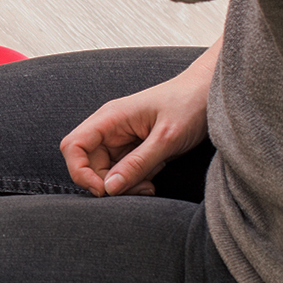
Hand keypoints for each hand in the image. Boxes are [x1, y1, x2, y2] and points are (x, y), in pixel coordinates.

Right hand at [59, 51, 214, 195]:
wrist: (209, 93)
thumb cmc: (189, 104)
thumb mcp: (166, 138)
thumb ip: (137, 164)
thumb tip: (109, 188)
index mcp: (110, 118)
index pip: (73, 146)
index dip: (80, 172)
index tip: (104, 190)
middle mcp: (110, 128)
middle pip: (89, 164)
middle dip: (109, 183)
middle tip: (140, 189)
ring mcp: (121, 138)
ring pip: (106, 171)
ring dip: (124, 185)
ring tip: (150, 185)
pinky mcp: (134, 147)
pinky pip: (123, 170)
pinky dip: (135, 180)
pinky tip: (153, 178)